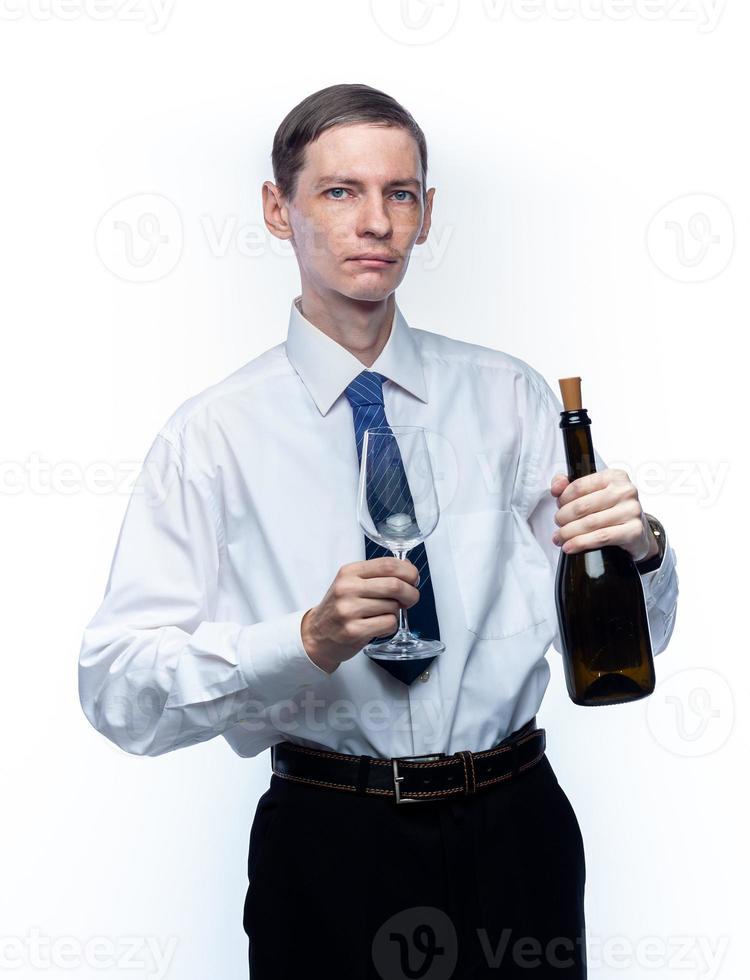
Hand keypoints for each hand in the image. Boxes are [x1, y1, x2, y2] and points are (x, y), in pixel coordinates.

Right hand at [300, 557, 420, 672]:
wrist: (316, 635)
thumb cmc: (339, 608)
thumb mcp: (352, 583)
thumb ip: (377, 574)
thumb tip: (408, 567)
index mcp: (349, 572)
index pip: (387, 564)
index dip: (408, 571)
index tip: (414, 578)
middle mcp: (347, 588)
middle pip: (395, 585)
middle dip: (411, 593)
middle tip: (411, 598)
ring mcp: (349, 610)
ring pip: (393, 607)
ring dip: (397, 612)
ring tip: (384, 614)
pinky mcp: (354, 631)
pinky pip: (389, 624)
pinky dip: (391, 626)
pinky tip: (379, 626)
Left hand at [549, 468, 658, 561]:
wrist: (637, 532)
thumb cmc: (612, 510)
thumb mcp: (593, 492)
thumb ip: (570, 485)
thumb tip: (556, 487)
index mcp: (614, 476)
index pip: (579, 486)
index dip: (563, 499)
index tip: (558, 506)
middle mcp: (625, 491)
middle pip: (582, 506)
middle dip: (563, 518)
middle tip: (558, 525)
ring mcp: (632, 511)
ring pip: (590, 523)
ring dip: (568, 533)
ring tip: (559, 538)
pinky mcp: (634, 531)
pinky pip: (601, 537)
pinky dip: (581, 543)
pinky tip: (570, 546)